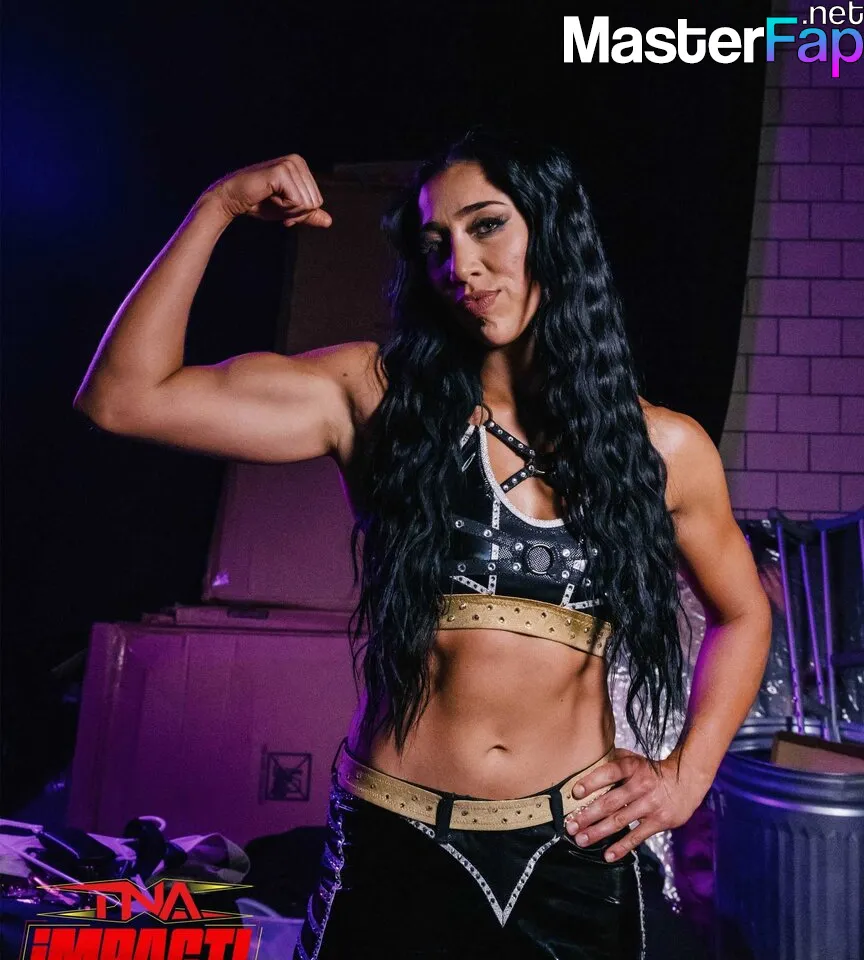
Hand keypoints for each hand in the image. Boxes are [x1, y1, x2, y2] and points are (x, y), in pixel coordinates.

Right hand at [202, 154, 331, 227]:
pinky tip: (268, 196)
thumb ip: (308, 214)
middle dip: (295, 212)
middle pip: (314, 202)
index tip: (281, 207)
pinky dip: (283, 207)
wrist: (233, 200)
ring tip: (270, 198)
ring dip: (287, 210)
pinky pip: (297, 202)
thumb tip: (329, 221)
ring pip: (307, 204)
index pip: (317, 201)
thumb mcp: (289, 211)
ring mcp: (290, 164)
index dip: (300, 212)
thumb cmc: (259, 203)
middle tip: (275, 203)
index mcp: (301, 166)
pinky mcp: (282, 171)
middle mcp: (297, 161)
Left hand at [564, 747, 708, 862]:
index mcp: (633, 767)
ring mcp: (650, 805)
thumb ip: (614, 760)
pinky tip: (607, 855)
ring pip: (620, 821)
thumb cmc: (653, 770)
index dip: (592, 781)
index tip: (576, 792)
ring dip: (598, 832)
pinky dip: (622, 847)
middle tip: (570, 825)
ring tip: (581, 840)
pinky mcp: (659, 822)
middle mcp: (641, 786)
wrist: (687, 781)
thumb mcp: (635, 759)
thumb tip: (588, 762)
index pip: (610, 772)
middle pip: (610, 802)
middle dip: (588, 815)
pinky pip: (637, 836)